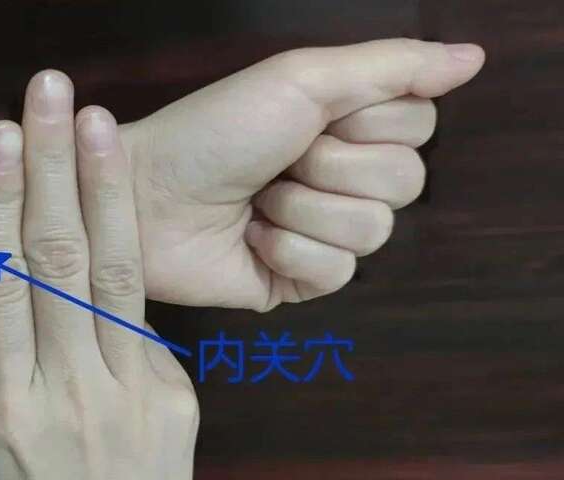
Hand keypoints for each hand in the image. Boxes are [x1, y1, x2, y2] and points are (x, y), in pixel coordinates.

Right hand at [0, 86, 197, 479]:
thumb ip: (3, 351)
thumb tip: (18, 272)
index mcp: (2, 400)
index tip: (0, 140)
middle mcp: (67, 389)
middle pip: (60, 261)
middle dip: (53, 169)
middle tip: (49, 99)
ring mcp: (129, 392)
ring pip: (116, 274)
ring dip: (105, 190)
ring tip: (97, 127)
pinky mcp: (174, 395)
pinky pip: (144, 319)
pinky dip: (128, 258)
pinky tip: (119, 207)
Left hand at [123, 38, 484, 309]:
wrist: (144, 195)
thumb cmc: (212, 130)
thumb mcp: (302, 80)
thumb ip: (392, 67)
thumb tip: (474, 58)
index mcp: (349, 127)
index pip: (419, 128)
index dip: (369, 123)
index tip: (314, 118)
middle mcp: (345, 180)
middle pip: (406, 181)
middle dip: (332, 165)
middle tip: (280, 160)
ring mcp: (325, 234)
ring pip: (374, 230)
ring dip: (304, 208)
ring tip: (259, 200)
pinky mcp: (303, 280)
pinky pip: (338, 272)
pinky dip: (288, 248)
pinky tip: (251, 238)